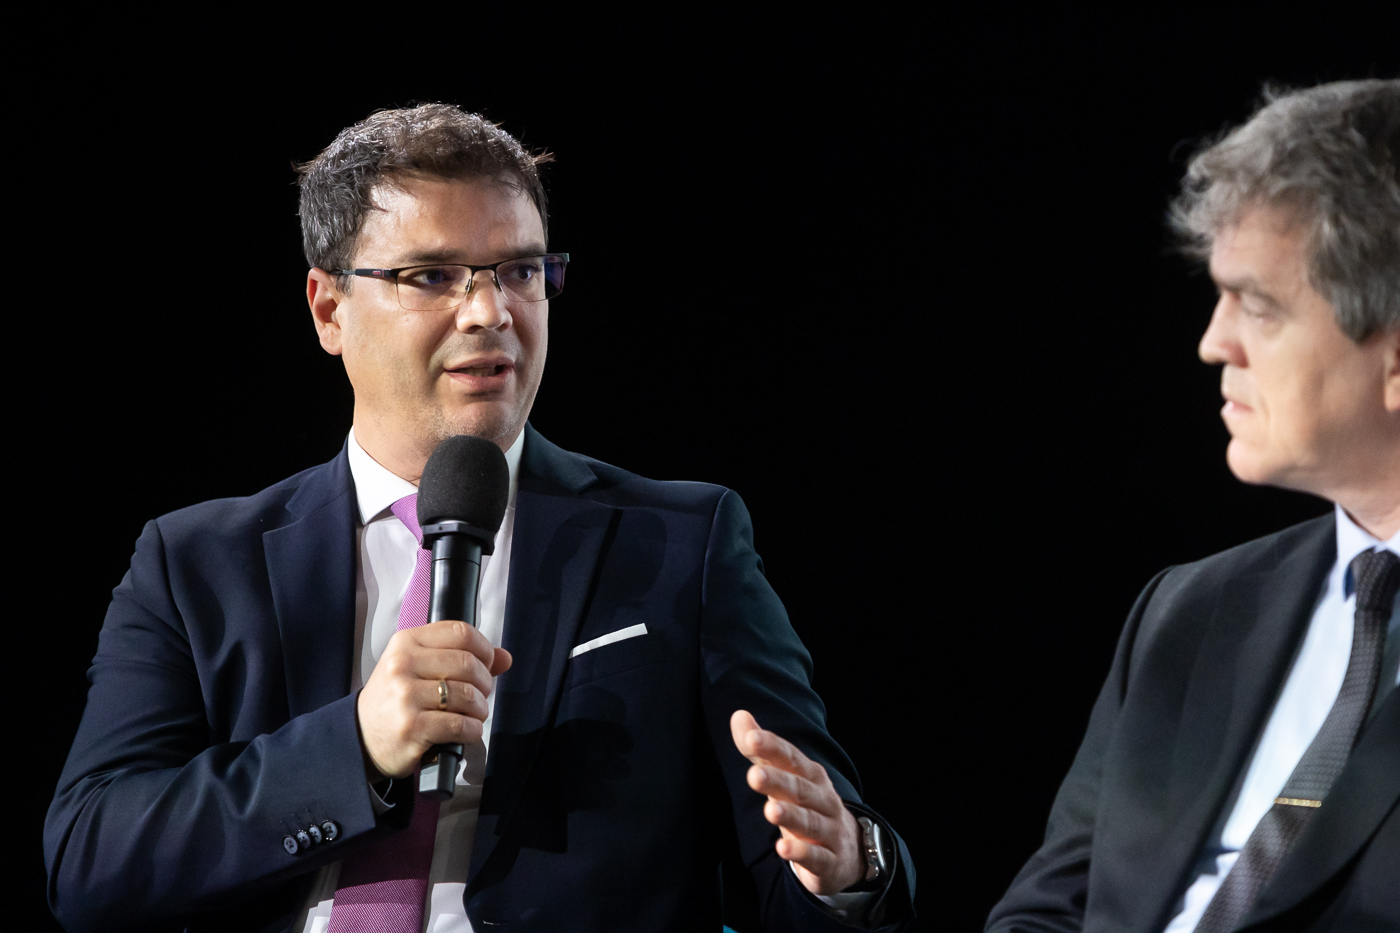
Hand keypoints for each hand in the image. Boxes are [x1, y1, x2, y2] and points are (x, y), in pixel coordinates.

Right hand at [357, 620, 512, 778]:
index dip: (484, 649)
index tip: (486, 664)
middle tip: (480, 695)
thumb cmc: (394, 698)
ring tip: (473, 714)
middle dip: (484, 683)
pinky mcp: (411, 727)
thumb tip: (504, 657)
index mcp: (406, 642)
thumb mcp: (418, 667)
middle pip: (468, 664)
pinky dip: (472, 730)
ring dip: (480, 709)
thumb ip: (461, 656)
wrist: (361, 736)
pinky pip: (460, 725)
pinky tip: (466, 730)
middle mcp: (403, 665)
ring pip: (467, 695)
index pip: (461, 632)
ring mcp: (405, 697)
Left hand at [730, 709, 863, 895]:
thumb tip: (738, 715)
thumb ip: (762, 750)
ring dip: (791, 816)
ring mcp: (830, 831)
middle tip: (754, 775)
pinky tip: (782, 850)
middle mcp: (824, 800)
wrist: (849, 852)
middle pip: (801, 789)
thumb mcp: (787, 778)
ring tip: (770, 811)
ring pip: (810, 822)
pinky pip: (817, 857)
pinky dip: (801, 854)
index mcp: (812, 777)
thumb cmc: (808, 807)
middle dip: (779, 781)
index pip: (792, 758)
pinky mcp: (830, 862)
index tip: (750, 738)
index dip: (772, 748)